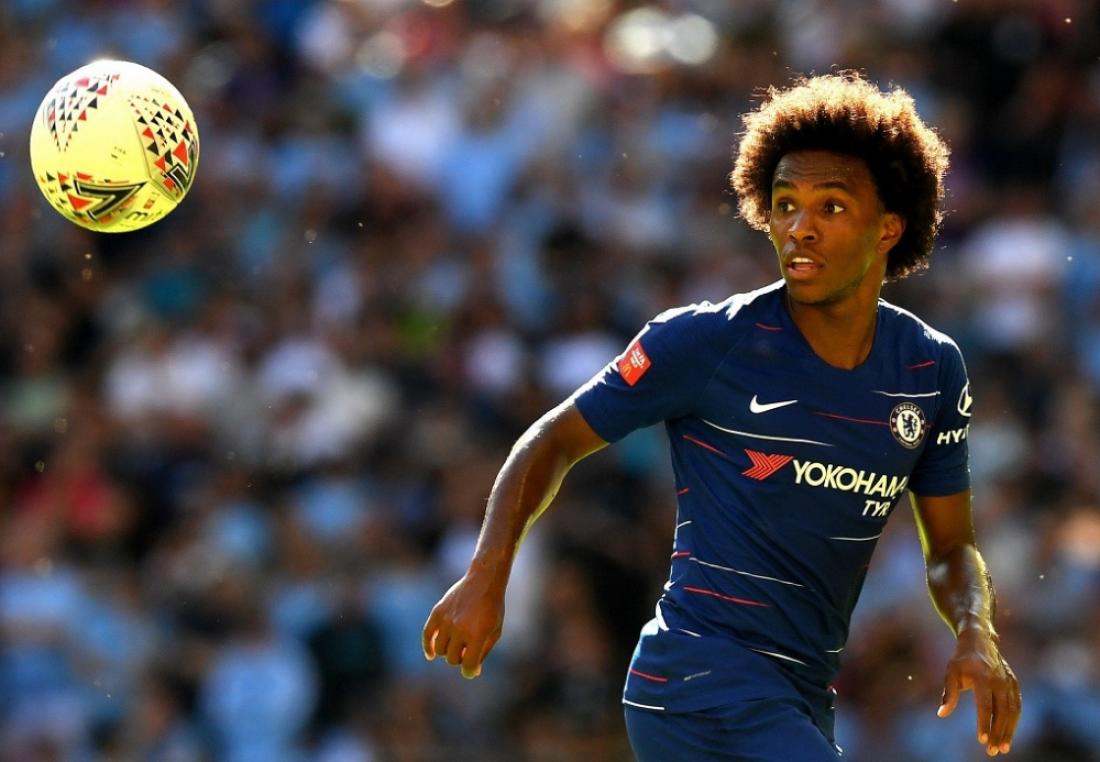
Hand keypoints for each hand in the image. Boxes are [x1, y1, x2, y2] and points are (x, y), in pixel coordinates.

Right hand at [422, 571, 504, 678]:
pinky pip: (427, 635)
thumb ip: (482, 653)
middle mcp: (459, 628)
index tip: (473, 670)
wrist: (483, 581)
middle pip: (453, 659)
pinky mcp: (437, 612)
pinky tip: (431, 655)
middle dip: (461, 659)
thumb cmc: (492, 608)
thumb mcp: (494, 632)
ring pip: (440, 650)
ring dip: (449, 652)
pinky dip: (427, 647)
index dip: (470, 671)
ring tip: (458, 644)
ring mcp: (447, 620)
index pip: (468, 665)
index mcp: (477, 634)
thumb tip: (472, 672)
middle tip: (468, 650)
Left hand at [937, 628, 1020, 755]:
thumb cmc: (961, 660)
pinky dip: (1015, 721)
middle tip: (992, 751)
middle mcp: (999, 681)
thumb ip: (949, 694)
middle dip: (998, 733)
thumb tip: (941, 714)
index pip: (985, 706)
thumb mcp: (951, 673)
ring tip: (1002, 748)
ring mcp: (1009, 682)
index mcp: (983, 678)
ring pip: (1013, 711)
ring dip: (1009, 731)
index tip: (982, 740)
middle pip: (1001, 712)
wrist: (980, 640)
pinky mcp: (1015, 684)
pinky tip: (1009, 733)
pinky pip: (1017, 705)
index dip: (984, 724)